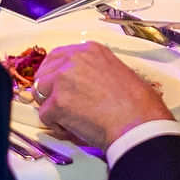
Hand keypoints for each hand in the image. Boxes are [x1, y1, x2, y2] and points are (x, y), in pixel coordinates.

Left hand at [32, 43, 168, 150]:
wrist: (138, 125)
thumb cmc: (139, 105)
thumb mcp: (120, 72)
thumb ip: (96, 71)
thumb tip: (86, 83)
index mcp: (90, 50)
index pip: (58, 57)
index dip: (55, 74)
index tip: (58, 86)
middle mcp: (74, 60)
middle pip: (45, 73)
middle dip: (49, 91)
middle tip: (61, 106)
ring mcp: (63, 80)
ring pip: (40, 93)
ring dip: (51, 108)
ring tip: (70, 119)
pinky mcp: (58, 102)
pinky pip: (45, 116)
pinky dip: (56, 126)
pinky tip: (73, 129)